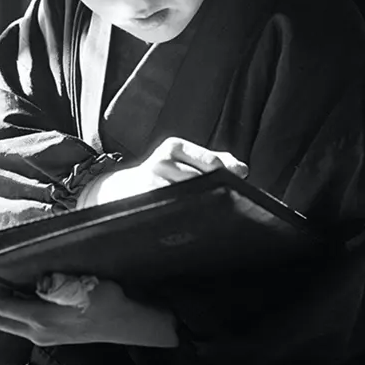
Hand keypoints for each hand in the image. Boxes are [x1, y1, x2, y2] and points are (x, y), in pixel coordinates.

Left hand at [0, 277, 178, 347]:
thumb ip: (64, 286)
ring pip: (2, 323)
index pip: (1, 307)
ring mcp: (41, 335)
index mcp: (45, 320)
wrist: (130, 324)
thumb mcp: (91, 289)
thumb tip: (41, 283)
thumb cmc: (110, 302)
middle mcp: (37, 331)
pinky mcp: (47, 333)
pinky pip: (13, 323)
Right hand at [79, 136, 247, 206]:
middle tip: (222, 202)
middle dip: (216, 192)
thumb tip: (242, 170)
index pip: (212, 162)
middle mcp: (162, 161)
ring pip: (191, 196)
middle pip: (204, 180)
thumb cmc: (162, 174)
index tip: (234, 186)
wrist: (123, 188)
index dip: (227, 176)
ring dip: (202, 205)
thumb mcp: (186, 160)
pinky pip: (175, 209)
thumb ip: (216, 161)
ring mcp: (152, 181)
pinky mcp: (147, 200)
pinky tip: (189, 217)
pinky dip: (186, 214)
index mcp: (174, 147)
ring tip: (204, 210)